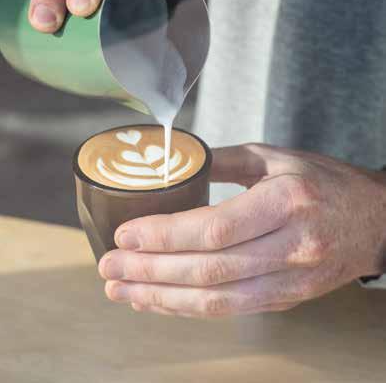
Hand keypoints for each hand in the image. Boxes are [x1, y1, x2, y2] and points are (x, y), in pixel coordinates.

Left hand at [98, 143, 385, 317]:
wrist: (376, 222)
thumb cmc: (322, 183)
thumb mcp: (274, 157)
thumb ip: (220, 159)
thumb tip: (169, 160)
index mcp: (286, 201)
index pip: (214, 228)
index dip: (164, 236)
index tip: (125, 234)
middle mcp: (292, 246)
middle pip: (209, 269)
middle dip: (151, 272)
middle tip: (108, 266)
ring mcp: (292, 279)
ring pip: (217, 299)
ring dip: (161, 298)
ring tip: (119, 290)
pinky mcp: (287, 299)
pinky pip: (230, 310)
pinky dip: (187, 308)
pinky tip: (154, 301)